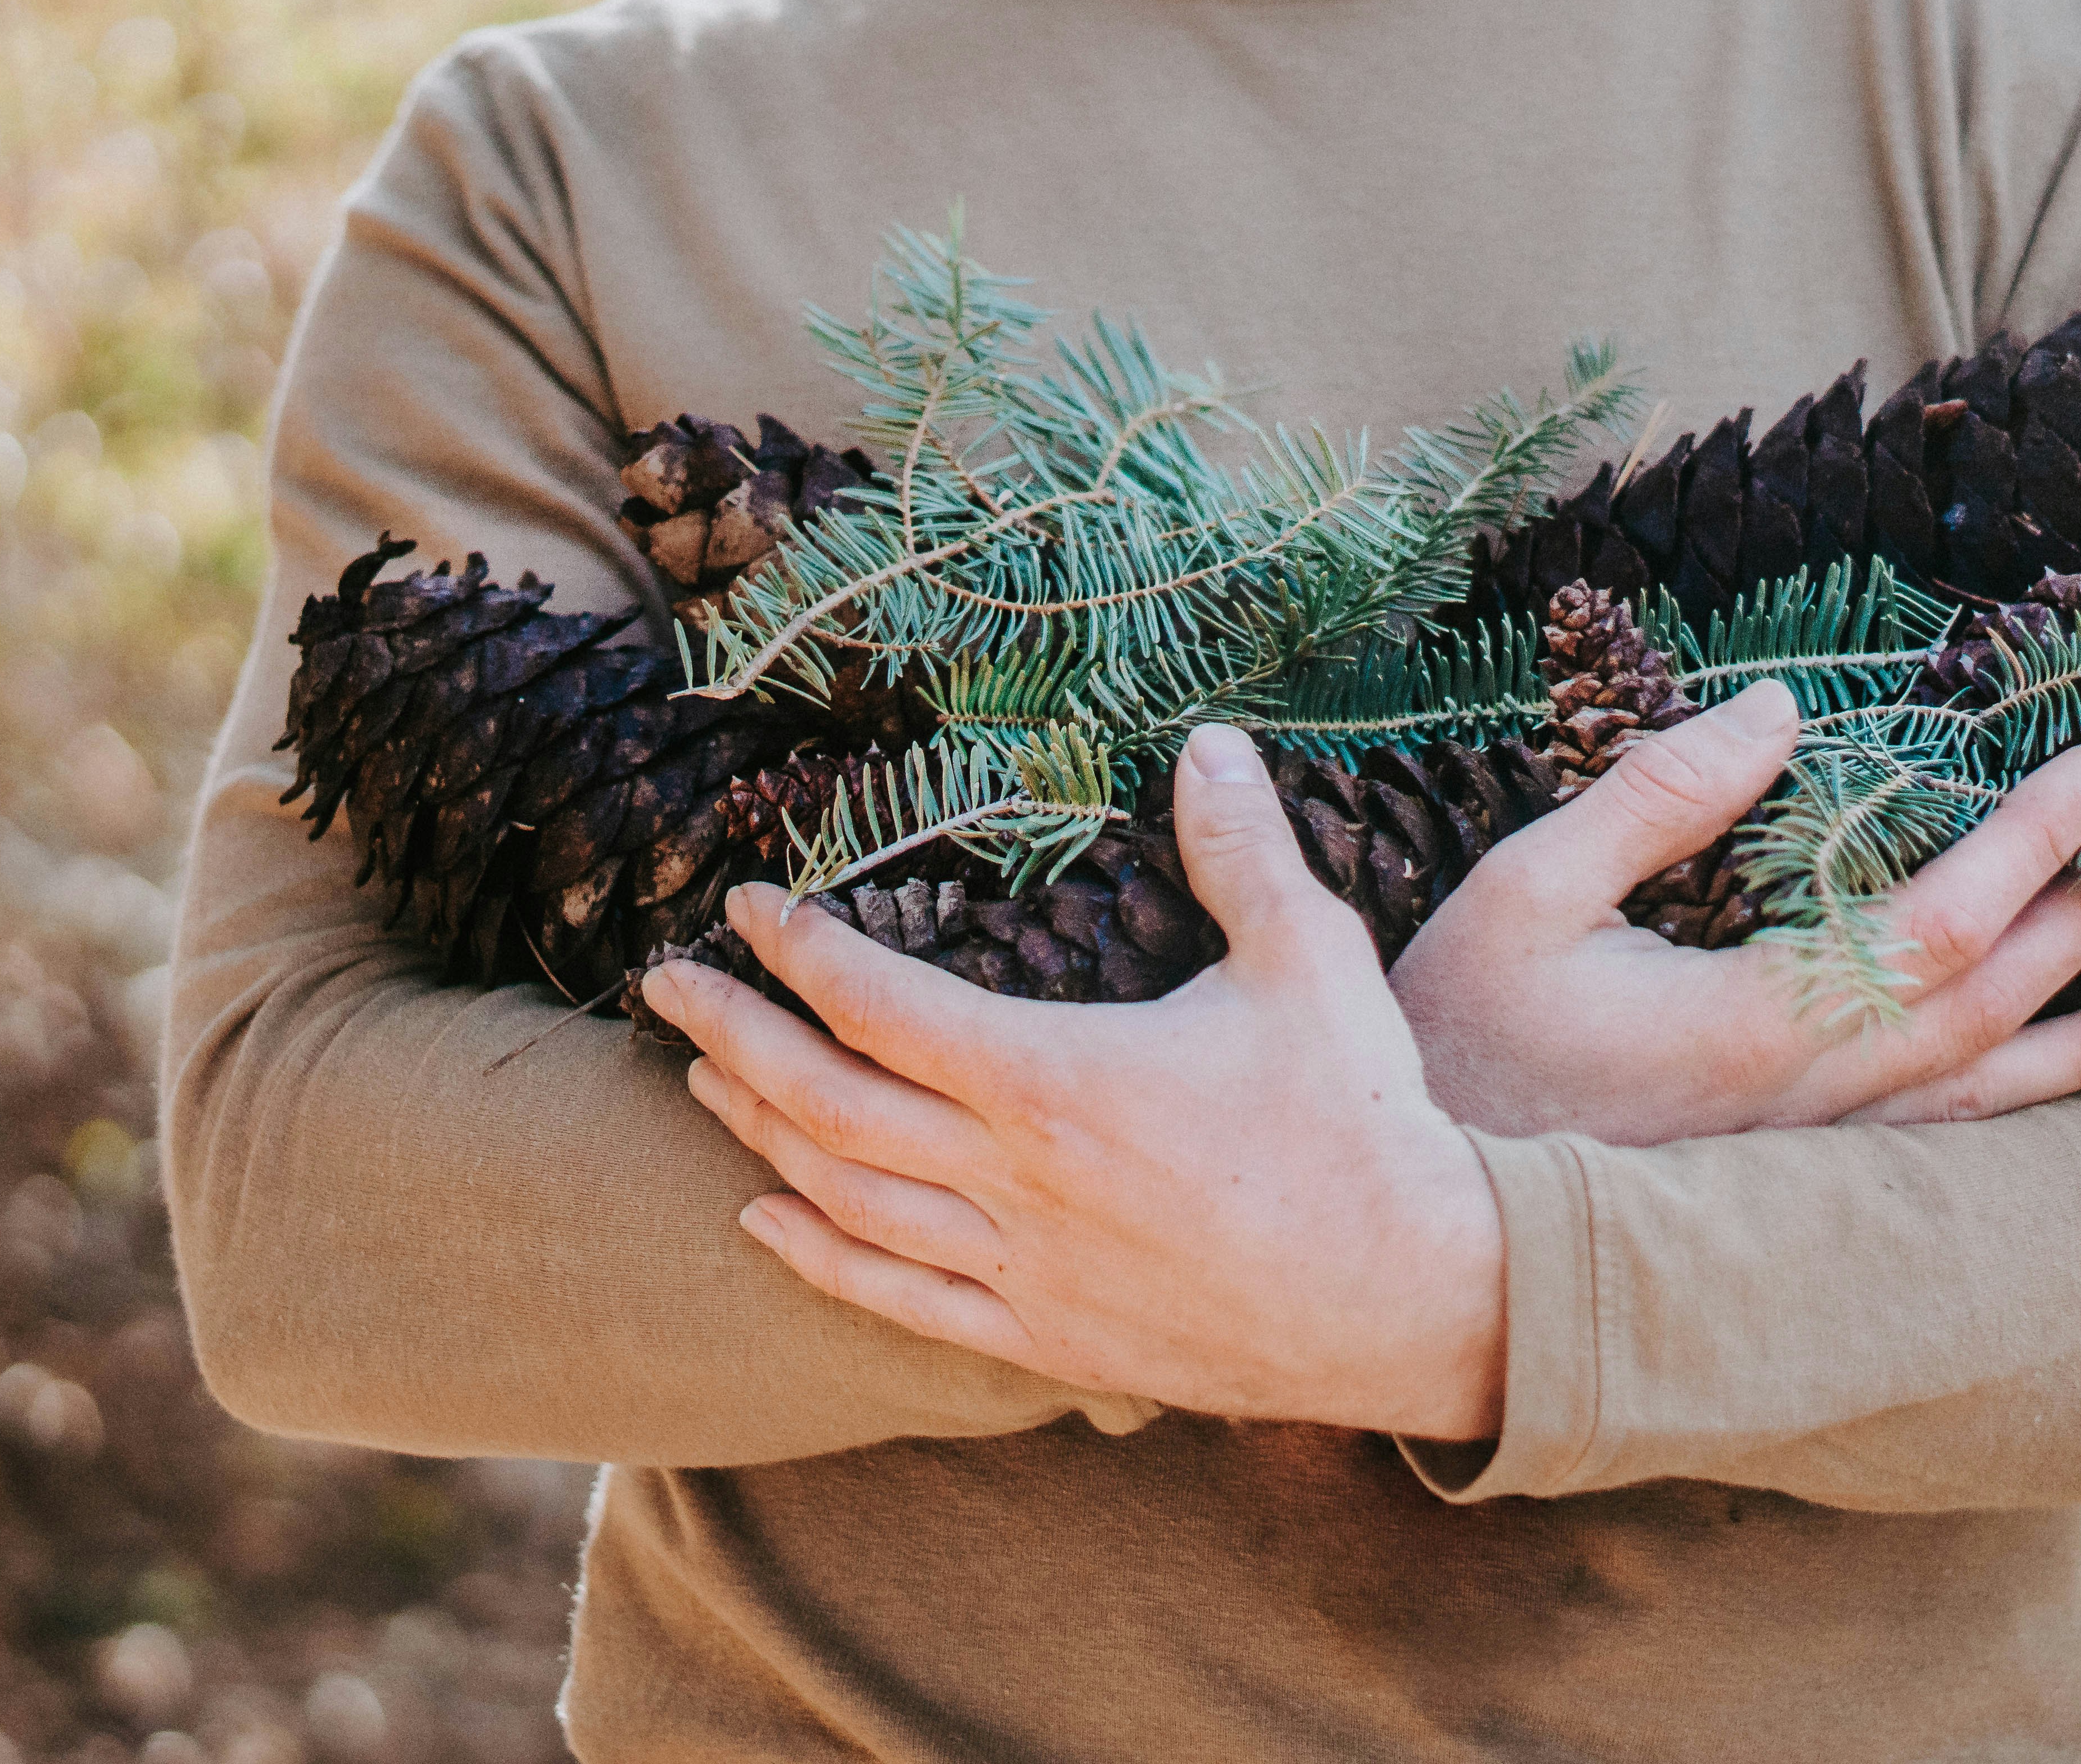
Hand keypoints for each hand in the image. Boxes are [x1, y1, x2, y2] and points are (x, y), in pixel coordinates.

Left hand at [638, 726, 1506, 1439]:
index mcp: (1057, 1078)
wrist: (1413, 1296)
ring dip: (758, 1132)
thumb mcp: (1312, 962)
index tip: (752, 908)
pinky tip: (762, 1219)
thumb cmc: (1362, 1122)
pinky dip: (817, 1257)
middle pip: (827, 1101)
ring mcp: (1022, 1269)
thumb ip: (1243, 850)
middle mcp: (1014, 1179)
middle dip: (734, 1034)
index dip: (801, 950)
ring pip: (843, 1198)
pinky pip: (897, 1299)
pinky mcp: (1046, 1338)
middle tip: (667, 984)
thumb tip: (1210, 742)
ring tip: (704, 1079)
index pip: (881, 1005)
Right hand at [1389, 681, 2080, 1145]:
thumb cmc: (1455, 1046)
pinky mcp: (1789, 1193)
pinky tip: (2059, 1112)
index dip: (2029, 843)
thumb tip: (1778, 708)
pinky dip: (2015, 1129)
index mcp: (1752, 1021)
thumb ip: (1654, 796)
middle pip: (1988, 1008)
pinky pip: (1936, 1159)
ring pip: (1981, 1102)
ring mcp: (1804, 1161)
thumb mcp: (1524, 894)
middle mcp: (1806, 1103)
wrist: (1425, 1228)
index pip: (1936, 923)